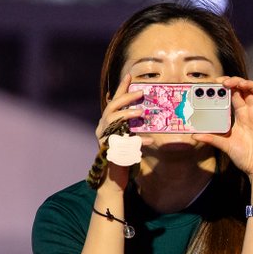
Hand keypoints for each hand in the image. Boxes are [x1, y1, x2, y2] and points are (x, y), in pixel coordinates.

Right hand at [95, 74, 151, 189]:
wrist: (114, 177)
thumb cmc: (123, 155)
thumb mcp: (128, 135)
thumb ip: (131, 123)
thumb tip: (145, 109)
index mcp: (107, 123)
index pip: (114, 102)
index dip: (121, 88)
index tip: (130, 75)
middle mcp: (102, 129)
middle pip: (111, 108)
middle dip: (126, 98)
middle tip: (141, 92)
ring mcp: (104, 139)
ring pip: (112, 122)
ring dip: (127, 114)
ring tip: (141, 112)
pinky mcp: (109, 151)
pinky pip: (123, 143)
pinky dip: (137, 141)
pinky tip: (149, 141)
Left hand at [194, 77, 252, 181]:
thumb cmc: (243, 157)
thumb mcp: (224, 145)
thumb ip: (211, 138)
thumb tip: (193, 135)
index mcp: (241, 115)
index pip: (236, 94)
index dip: (229, 85)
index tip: (218, 82)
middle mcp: (252, 113)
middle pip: (247, 90)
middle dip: (238, 81)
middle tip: (225, 82)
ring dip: (252, 86)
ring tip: (241, 84)